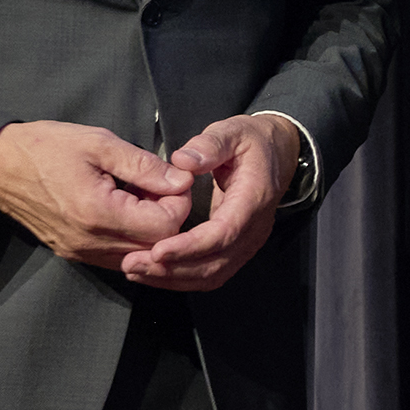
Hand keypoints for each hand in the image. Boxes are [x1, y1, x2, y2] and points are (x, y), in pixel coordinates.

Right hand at [0, 121, 194, 268]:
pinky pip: (117, 255)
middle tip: (157, 186)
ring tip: (139, 195)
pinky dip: (130, 236)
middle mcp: (90, 242)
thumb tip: (181, 180)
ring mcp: (80, 251)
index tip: (170, 179)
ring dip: (150, 228)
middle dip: (168, 216)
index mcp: (98, 213)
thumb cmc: (45, 148)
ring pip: (139, 255)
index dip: (179, 202)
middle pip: (157, 246)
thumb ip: (143, 165)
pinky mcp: (74, 252)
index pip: (166, 226)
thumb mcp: (99, 143)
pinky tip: (123, 208)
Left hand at [118, 114, 300, 291]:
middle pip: (216, 263)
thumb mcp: (232, 131)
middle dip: (173, 268)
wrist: (278, 152)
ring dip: (173, 278)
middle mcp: (254, 227)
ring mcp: (248, 241)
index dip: (191, 246)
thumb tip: (182, 161)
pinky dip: (182, 278)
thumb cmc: (251, 141)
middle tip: (132, 264)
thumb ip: (209, 144)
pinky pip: (212, 273)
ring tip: (136, 270)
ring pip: (213, 274)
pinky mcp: (237, 248)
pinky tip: (154, 272)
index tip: (157, 250)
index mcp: (254, 198)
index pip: (224, 233)